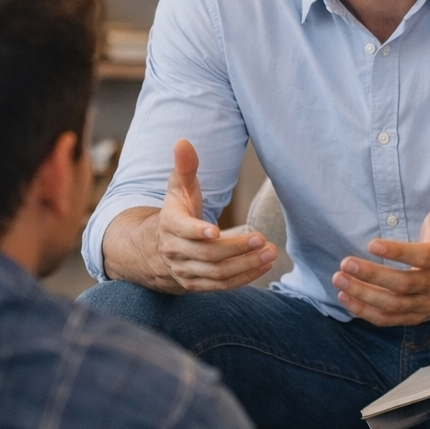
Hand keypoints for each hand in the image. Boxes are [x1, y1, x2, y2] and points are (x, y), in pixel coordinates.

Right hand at [152, 139, 277, 291]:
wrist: (158, 248)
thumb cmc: (178, 210)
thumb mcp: (179, 188)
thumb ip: (185, 167)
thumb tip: (183, 142)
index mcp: (169, 224)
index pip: (182, 230)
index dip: (197, 231)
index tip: (216, 230)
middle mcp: (174, 251)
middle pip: (207, 254)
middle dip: (236, 248)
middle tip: (262, 238)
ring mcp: (184, 271)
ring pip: (217, 273)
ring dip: (245, 264)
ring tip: (270, 253)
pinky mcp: (196, 285)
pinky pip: (221, 285)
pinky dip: (244, 277)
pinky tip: (263, 266)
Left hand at [331, 185, 429, 326]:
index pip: (422, 258)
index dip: (398, 253)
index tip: (371, 244)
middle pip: (403, 285)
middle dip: (372, 275)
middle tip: (345, 263)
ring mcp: (424, 304)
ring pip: (392, 305)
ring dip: (363, 295)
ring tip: (338, 280)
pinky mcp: (413, 317)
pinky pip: (387, 320)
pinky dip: (365, 312)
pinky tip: (345, 298)